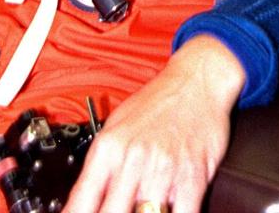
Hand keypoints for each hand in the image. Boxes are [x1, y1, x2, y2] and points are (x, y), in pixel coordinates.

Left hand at [64, 36, 243, 212]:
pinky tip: (169, 212)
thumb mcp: (117, 125)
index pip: (81, 202)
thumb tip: (83, 201)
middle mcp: (132, 159)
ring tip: (142, 209)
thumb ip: (101, 166)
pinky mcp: (192, 177)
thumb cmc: (157, 102)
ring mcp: (162, 170)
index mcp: (108, 148)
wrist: (197, 79)